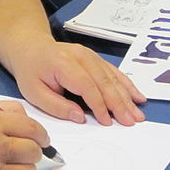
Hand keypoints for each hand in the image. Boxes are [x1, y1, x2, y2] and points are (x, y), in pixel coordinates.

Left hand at [8, 40, 145, 126]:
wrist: (31, 47)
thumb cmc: (31, 71)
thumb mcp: (34, 92)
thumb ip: (56, 106)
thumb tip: (80, 117)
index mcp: (64, 63)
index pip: (86, 85)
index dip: (99, 105)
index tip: (107, 122)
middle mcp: (80, 56)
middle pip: (104, 81)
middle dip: (119, 103)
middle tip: (132, 121)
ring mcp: (90, 55)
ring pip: (112, 77)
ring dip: (127, 96)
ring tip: (138, 114)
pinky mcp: (95, 58)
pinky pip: (113, 72)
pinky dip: (127, 85)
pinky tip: (137, 97)